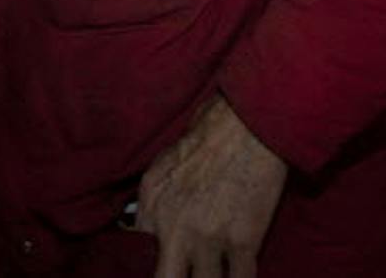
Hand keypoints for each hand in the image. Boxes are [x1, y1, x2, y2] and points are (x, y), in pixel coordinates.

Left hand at [136, 96, 287, 277]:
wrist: (246, 123)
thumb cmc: (206, 136)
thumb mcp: (161, 166)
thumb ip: (149, 203)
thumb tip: (142, 229)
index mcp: (152, 207)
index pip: (138, 257)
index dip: (149, 267)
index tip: (166, 266)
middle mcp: (175, 228)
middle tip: (185, 275)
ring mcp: (209, 238)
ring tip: (212, 275)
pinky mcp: (243, 240)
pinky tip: (238, 277)